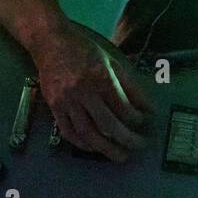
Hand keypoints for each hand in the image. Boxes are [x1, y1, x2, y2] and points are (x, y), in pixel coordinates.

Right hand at [30, 21, 153, 159]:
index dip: (137, 119)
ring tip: (120, 155)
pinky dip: (83, 143)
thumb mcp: (112, 61)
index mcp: (101, 77)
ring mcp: (66, 101)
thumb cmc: (83, 50)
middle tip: (139, 145)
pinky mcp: (54, 107)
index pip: (123, 108)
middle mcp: (83, 91)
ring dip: (106, 149)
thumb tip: (147, 107)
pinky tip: (95, 147)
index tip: (145, 122)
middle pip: (108, 125)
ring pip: (88, 133)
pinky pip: (69, 132)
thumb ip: (130, 86)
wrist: (50, 42)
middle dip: (127, 139)